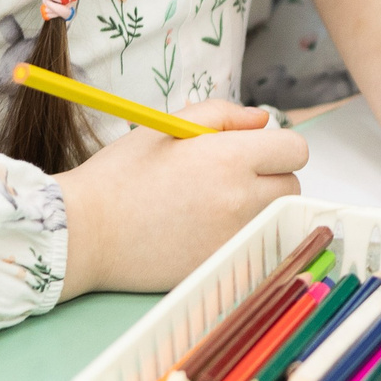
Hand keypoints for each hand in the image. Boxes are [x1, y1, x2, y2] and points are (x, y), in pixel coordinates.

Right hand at [58, 100, 305, 296]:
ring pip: (274, 217)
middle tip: (229, 177)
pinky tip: (201, 228)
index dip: (276, 146)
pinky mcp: (221, 265)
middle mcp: (240, 201)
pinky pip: (249, 244)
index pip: (296, 150)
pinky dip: (236, 235)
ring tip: (213, 203)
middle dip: (271, 177)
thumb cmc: (121, 174)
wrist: (85, 232)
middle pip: (291, 186)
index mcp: (230, 159)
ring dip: (257, 207)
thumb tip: (262, 120)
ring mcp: (233, 238)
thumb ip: (223, 115)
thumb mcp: (170, 126)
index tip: (253, 151)